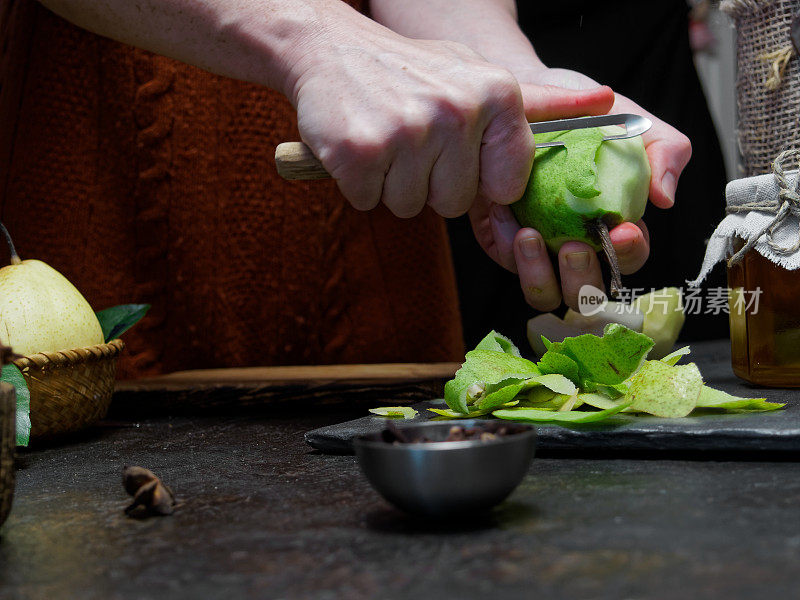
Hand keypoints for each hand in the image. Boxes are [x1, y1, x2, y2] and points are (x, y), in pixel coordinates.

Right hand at [289, 10, 618, 219]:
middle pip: (454, 203)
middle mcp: (458, 112)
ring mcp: (407, 132)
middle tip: (409, 139)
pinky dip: (359, 182)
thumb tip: (605, 101)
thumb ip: (539, 100)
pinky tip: (357, 144)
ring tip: (384, 137)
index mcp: (496, 95)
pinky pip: (369, 201)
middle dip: (428, 182)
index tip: (454, 148)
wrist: (329, 47)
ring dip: (392, 183)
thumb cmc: (411, 70)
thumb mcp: (478, 74)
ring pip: (410, 206)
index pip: (506, 186)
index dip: (475, 177)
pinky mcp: (359, 152)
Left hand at [471, 67, 690, 309]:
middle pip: (586, 292)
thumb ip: (663, 149)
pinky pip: (506, 261)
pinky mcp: (502, 240)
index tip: (623, 230)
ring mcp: (539, 247)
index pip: (628, 257)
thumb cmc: (580, 112)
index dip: (629, 253)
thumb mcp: (629, 120)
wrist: (524, 95)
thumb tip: (665, 199)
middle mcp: (576, 242)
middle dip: (582, 277)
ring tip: (529, 234)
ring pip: (545, 292)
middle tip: (574, 245)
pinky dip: (505, 244)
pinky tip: (502, 212)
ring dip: (539, 274)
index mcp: (612, 221)